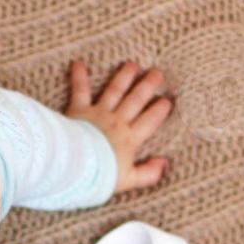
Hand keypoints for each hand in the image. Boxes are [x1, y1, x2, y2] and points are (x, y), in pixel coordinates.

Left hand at [66, 59, 173, 195]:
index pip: (149, 121)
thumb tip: (164, 164)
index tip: (167, 101)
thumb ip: (147, 173)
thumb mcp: (127, 180)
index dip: (159, 111)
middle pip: (136, 100)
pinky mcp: (79, 110)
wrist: (76, 165)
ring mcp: (98, 113)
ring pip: (114, 91)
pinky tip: (78, 63)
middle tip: (158, 73)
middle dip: (148, 86)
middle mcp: (117, 121)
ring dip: (124, 77)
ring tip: (133, 65)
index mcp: (130, 138)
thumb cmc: (100, 175)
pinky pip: (80, 90)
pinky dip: (79, 76)